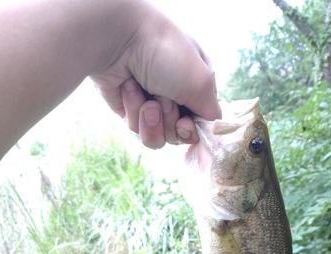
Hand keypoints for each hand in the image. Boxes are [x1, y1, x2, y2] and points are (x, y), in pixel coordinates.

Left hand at [90, 2, 220, 148]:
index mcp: (197, 84)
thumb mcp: (201, 82)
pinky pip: (136, 128)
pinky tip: (128, 89)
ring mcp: (151, 102)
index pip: (201, 121)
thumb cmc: (165, 54)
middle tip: (163, 99)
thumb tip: (209, 132)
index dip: (192, 129)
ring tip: (146, 99)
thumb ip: (211, 113)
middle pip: (178, 134)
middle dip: (170, 122)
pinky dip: (133, 111)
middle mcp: (176, 94)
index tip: (184, 123)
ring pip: (158, 136)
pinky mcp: (128, 108)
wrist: (118, 39)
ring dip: (151, 121)